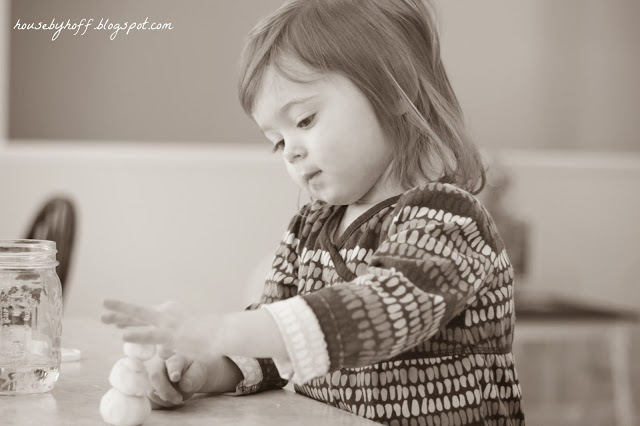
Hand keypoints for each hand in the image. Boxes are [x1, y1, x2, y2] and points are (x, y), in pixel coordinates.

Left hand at [101, 299, 220, 360]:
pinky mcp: (173, 334)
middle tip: (103, 308)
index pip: (146, 315)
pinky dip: (137, 334)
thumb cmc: (209, 336)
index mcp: (171, 313)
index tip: (115, 320)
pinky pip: (151, 335)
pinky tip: (124, 335)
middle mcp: (168, 314)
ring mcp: (170, 323)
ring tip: (104, 318)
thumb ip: (170, 346)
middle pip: (139, 312)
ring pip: (141, 318)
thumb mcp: (185, 339)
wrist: (224, 332)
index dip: (129, 318)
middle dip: (120, 310)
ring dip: (122, 318)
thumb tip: (160, 354)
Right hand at [145, 353, 206, 408]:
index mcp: (174, 358)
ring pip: (151, 391)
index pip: (172, 363)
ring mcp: (150, 376)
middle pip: (155, 376)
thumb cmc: (193, 372)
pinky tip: (169, 401)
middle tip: (179, 400)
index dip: (173, 370)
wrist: (187, 376)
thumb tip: (184, 386)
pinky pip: (149, 400)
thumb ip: (193, 377)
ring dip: (165, 400)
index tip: (175, 377)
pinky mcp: (147, 388)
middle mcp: (159, 364)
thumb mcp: (198, 372)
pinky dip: (160, 404)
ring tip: (178, 399)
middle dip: (166, 391)